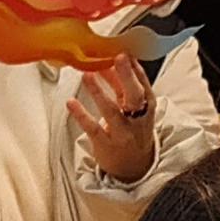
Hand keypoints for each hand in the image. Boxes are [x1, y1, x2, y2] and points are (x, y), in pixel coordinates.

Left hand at [67, 61, 158, 183]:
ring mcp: (122, 133)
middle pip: (134, 96)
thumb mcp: (134, 109)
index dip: (134, 68)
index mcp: (147, 107)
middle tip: (117, 58)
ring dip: (99, 92)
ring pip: (112, 111)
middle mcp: (137, 119)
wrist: (134, 167)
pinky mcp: (106, 144)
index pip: (143, 84)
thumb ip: (122, 86)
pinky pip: (93, 128)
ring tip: (87, 75)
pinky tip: (71, 103)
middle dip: (126, 76)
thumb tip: (110, 61)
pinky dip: (81, 115)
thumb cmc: (132, 131)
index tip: (125, 52)